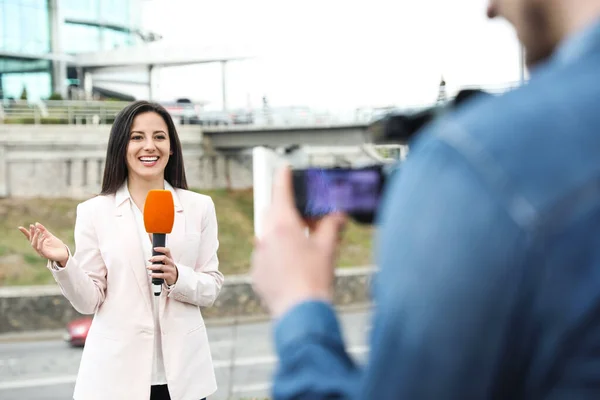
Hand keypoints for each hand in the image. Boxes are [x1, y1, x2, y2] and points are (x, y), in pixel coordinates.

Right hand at [18, 223, 68, 265]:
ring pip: (34, 244)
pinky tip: (43, 236)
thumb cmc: (56, 245)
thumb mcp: (50, 236)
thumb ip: (43, 230)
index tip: (20, 227)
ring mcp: (40, 252)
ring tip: (38, 230)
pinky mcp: (45, 254)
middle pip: (31, 240)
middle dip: (31, 233)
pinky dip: (41, 242)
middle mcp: (38, 248)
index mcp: (38, 243)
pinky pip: (40, 248)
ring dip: (35, 237)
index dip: (25, 232)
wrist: (64, 253)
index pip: (30, 237)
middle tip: (32, 226)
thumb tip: (36, 223)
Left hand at [147, 247, 178, 285]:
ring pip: (161, 267)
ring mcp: (170, 269)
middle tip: (149, 259)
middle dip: (156, 258)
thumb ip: (159, 256)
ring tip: (148, 267)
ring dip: (153, 267)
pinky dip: (155, 275)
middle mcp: (171, 263)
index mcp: (170, 258)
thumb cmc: (168, 267)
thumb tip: (151, 246)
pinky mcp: (169, 276)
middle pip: (164, 258)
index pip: (167, 251)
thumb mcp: (166, 261)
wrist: (175, 277)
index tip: (154, 248)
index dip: (161, 249)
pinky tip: (151, 274)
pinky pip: (161, 275)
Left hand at [251, 167, 345, 318]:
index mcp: (284, 226)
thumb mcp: (328, 248)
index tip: (283, 169)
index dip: (282, 178)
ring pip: (267, 235)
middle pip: (272, 213)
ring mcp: (259, 256)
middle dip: (285, 210)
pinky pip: (264, 256)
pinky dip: (276, 255)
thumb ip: (331, 226)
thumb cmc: (314, 280)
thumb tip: (337, 215)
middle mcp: (266, 237)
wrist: (301, 312)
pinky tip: (292, 267)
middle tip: (303, 217)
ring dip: (281, 235)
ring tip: (300, 247)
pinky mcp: (257, 273)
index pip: (281, 193)